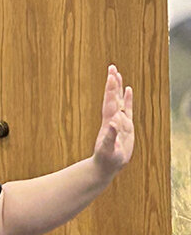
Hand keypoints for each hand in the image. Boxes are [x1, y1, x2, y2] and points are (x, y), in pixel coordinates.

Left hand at [92, 64, 133, 178]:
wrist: (105, 166)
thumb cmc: (106, 160)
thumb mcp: (108, 149)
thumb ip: (110, 137)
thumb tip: (113, 123)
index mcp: (109, 123)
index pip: (110, 103)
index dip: (110, 90)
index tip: (111, 76)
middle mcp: (113, 119)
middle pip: (112, 98)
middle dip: (112, 83)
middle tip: (111, 67)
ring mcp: (118, 122)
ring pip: (118, 101)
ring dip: (118, 88)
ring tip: (117, 73)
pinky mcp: (125, 126)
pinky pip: (127, 109)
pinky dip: (127, 99)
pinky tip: (128, 89)